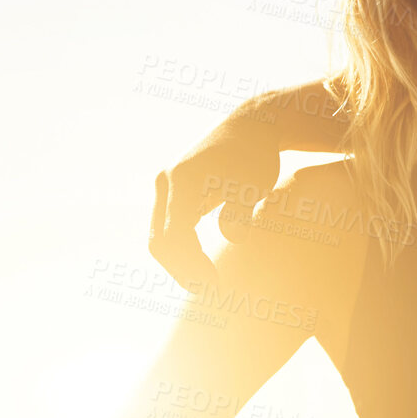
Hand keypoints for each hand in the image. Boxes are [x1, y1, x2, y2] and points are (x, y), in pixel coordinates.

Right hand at [149, 102, 282, 291]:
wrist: (251, 127)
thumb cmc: (257, 156)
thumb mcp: (256, 182)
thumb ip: (242, 209)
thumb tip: (234, 238)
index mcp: (183, 179)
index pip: (175, 235)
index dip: (191, 265)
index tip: (215, 285)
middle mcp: (166, 181)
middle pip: (159, 241)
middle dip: (182, 270)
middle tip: (210, 290)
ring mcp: (165, 186)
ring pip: (159, 237)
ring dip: (179, 263)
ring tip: (206, 282)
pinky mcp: (171, 192)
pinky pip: (166, 229)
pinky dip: (180, 249)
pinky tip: (201, 265)